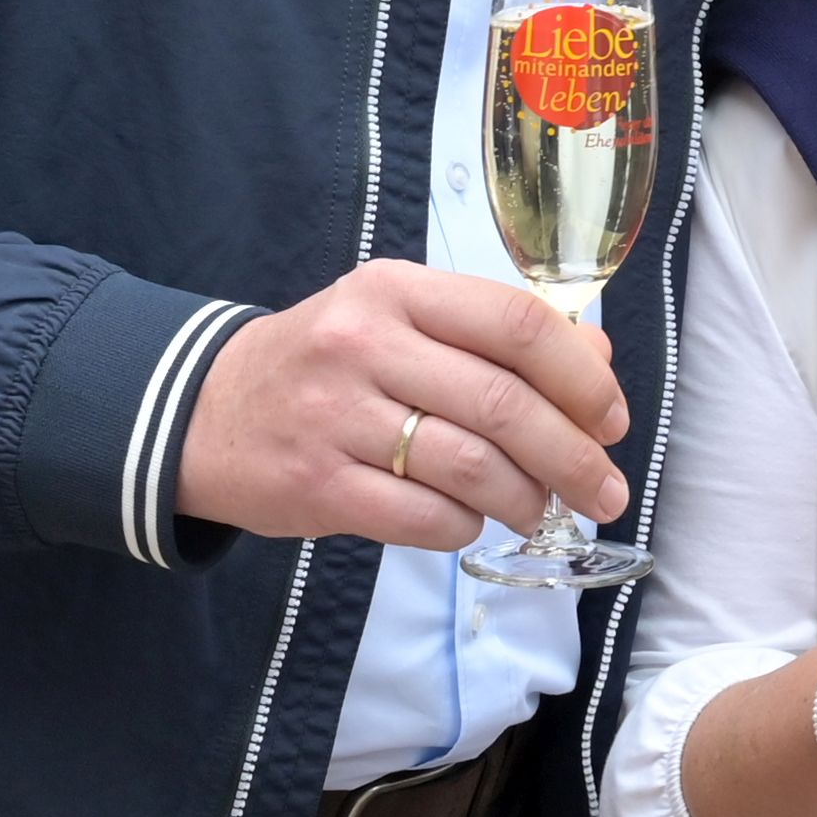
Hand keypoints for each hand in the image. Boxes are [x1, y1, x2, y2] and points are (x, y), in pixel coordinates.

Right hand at [176, 262, 630, 544]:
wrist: (203, 412)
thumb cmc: (327, 365)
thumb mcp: (402, 322)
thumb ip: (496, 336)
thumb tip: (599, 366)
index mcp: (397, 290)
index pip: (516, 324)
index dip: (582, 379)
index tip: (614, 419)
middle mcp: (365, 344)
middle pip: (504, 404)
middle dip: (574, 456)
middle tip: (605, 489)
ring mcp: (337, 416)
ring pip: (471, 468)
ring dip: (525, 499)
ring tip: (539, 510)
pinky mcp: (318, 485)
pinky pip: (426, 517)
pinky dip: (466, 526)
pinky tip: (470, 520)